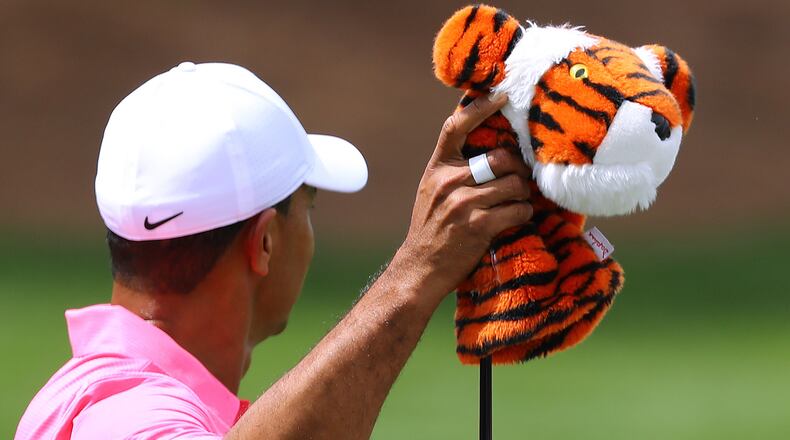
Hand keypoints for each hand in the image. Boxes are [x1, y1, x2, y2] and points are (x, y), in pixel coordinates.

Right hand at [392, 94, 532, 303]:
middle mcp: (449, 181)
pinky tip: (517, 218)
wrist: (419, 268)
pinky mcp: (479, 225)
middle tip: (522, 178)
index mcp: (437, 168)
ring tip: (519, 201)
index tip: (501, 96)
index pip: (455, 127)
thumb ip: (454, 170)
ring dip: (524, 194)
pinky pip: (518, 209)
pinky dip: (523, 213)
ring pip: (514, 184)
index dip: (480, 108)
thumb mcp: (433, 191)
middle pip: (500, 158)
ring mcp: (463, 203)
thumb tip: (491, 150)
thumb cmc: (431, 229)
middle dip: (518, 169)